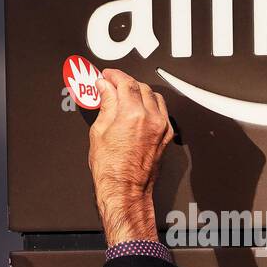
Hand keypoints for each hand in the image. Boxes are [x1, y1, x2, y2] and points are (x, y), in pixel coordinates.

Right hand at [87, 68, 172, 246]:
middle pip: (141, 87)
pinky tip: (138, 109)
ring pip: (154, 97)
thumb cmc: (111, 170)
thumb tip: (104, 88)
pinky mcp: (166, 137)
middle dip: (125, 82)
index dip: (114, 75)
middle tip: (111, 84)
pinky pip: (161, 112)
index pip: (126, 82)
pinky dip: (150, 105)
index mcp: (133, 114)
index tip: (106, 75)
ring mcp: (162, 128)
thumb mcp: (99, 132)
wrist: (125, 191)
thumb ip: (106, 105)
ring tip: (125, 96)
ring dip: (139, 92)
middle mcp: (151, 118)